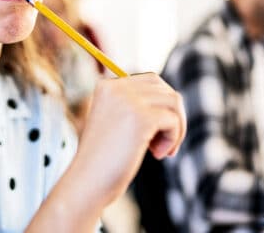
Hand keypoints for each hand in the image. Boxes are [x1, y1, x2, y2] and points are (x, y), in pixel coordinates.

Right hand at [72, 73, 185, 206]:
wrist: (88, 181)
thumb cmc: (104, 159)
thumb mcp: (117, 123)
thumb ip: (138, 106)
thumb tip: (175, 97)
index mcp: (107, 86)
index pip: (151, 81)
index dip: (161, 105)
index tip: (153, 133)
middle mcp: (116, 87)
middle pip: (165, 88)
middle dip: (173, 115)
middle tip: (162, 143)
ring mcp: (128, 101)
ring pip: (173, 101)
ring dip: (175, 127)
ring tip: (161, 150)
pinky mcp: (141, 118)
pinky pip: (173, 120)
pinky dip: (173, 138)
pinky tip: (158, 154)